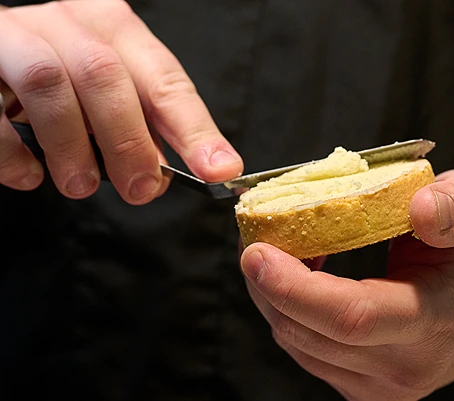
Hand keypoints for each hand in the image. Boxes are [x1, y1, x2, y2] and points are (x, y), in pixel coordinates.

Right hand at [0, 0, 242, 203]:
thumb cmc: (60, 79)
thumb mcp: (108, 92)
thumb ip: (138, 123)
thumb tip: (160, 174)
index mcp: (112, 28)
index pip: (163, 78)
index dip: (194, 127)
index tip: (219, 169)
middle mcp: (66, 22)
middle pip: (106, 75)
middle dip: (129, 142)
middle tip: (139, 190)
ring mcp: (15, 36)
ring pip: (49, 82)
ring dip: (71, 146)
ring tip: (80, 186)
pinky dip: (12, 151)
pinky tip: (28, 176)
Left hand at [240, 170, 453, 400]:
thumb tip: (421, 209)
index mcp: (434, 322)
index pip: (351, 317)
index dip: (295, 287)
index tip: (256, 252)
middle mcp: (406, 368)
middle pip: (311, 334)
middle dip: (266, 285)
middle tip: (253, 233)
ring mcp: (386, 387)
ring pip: (301, 346)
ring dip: (273, 298)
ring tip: (275, 250)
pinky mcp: (369, 387)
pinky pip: (310, 353)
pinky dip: (291, 314)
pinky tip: (299, 278)